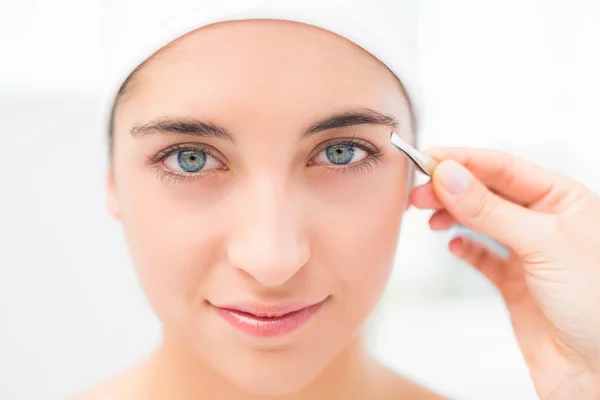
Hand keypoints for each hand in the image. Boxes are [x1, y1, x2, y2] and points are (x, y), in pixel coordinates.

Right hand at [409, 148, 599, 399]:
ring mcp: (529, 252)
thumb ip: (491, 209)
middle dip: (452, 188)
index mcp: (564, 199)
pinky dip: (464, 248)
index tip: (428, 158)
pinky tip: (453, 245)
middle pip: (488, 191)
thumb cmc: (596, 304)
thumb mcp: (543, 244)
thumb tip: (449, 175)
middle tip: (418, 193)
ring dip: (453, 214)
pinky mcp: (514, 282)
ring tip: (429, 218)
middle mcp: (546, 221)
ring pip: (481, 220)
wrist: (598, 371)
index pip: (504, 168)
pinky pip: (482, 256)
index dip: (464, 161)